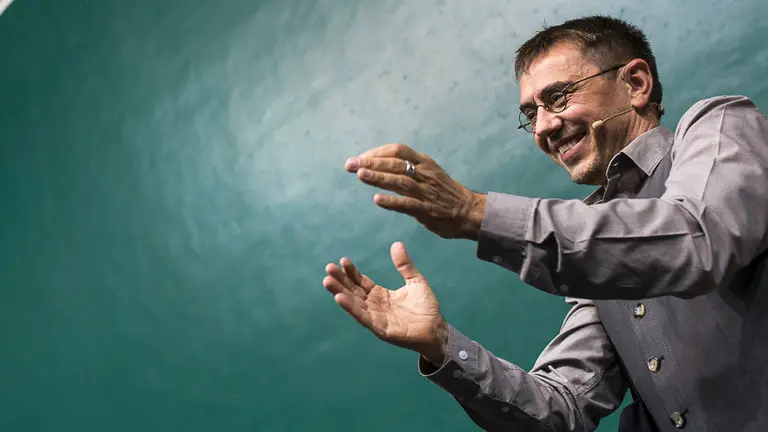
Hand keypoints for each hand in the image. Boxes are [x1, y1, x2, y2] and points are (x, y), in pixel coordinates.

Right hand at [322, 242, 448, 364]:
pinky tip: (340, 298)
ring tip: (327, 281)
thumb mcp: (415, 281)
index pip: (361, 281)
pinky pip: (363, 317)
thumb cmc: (426, 307)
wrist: (437, 328)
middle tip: (328, 268)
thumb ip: (404, 265)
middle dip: (340, 280)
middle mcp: (374, 306)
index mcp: (380, 294)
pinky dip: (351, 308)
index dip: (352, 272)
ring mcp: (376, 317)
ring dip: (340, 292)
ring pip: (354, 303)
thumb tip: (397, 244)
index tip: (343, 260)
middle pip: (353, 291)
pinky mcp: (380, 328)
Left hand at [345, 143, 486, 239]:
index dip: (377, 152)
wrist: (471, 212)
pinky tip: (377, 201)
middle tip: (349, 165)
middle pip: (395, 163)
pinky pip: (408, 205)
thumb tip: (380, 166)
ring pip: (400, 181)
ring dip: (378, 178)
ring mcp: (427, 192)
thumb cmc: (445, 194)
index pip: (397, 150)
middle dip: (370, 162)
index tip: (359, 158)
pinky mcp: (428, 211)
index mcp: (424, 163)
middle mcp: (425, 174)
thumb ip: (408, 170)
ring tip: (360, 175)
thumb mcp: (429, 173)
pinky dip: (391, 202)